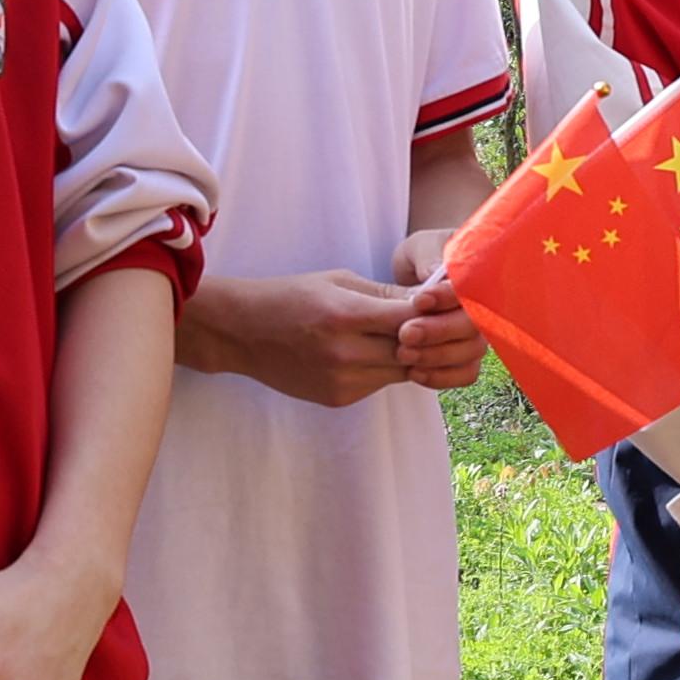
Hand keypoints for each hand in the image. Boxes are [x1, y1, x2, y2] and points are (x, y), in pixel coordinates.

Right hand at [186, 268, 441, 407]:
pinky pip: (380, 384)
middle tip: (430, 322)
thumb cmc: (292, 297)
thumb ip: (386, 294)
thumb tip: (431, 300)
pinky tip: (370, 352)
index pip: (412, 320)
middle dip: (427, 337)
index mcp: (345, 315)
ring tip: (399, 335)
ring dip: (409, 355)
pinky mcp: (338, 398)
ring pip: (402, 372)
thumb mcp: (339, 281)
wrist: (242, 332)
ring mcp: (341, 381)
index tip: (437, 305)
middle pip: (414, 351)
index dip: (432, 313)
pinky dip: (385, 369)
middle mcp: (344, 353)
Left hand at [390, 232, 488, 389]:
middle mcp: (486, 305)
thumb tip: (437, 274)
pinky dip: (442, 377)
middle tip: (406, 333)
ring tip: (403, 352)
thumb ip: (428, 258)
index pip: (472, 288)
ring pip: (472, 351)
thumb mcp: (420, 248)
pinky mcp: (466, 355)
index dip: (447, 298)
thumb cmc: (422, 255)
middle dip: (439, 331)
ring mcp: (477, 332)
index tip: (419, 300)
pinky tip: (413, 372)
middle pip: (474, 325)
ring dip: (436, 356)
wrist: (416, 276)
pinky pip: (466, 373)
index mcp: (479, 272)